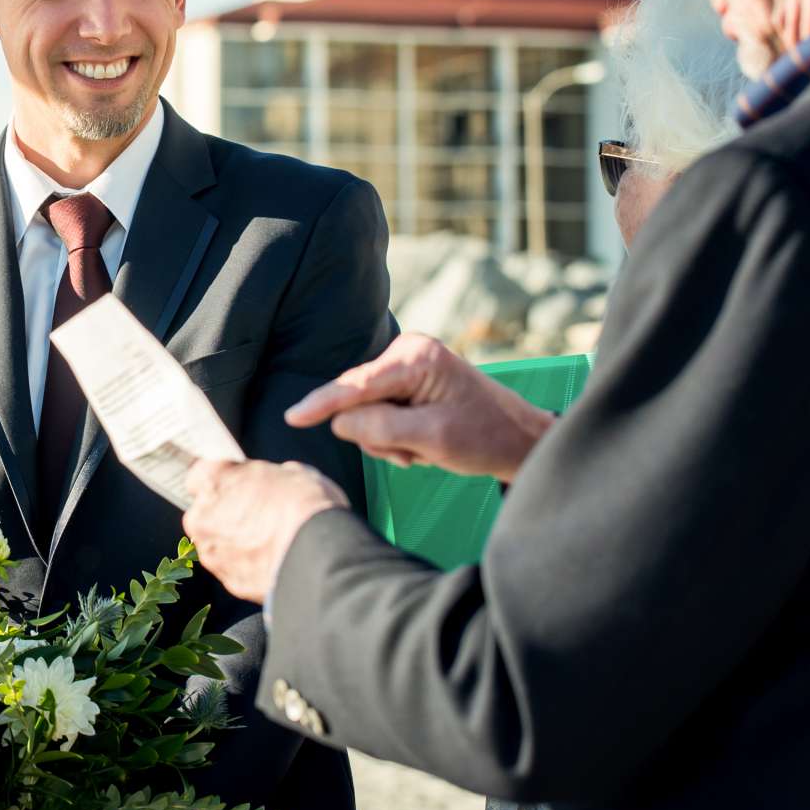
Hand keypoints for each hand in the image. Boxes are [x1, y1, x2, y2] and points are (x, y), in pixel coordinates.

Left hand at [181, 458, 346, 603]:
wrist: (322, 557)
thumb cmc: (306, 505)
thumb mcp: (290, 472)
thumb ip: (263, 478)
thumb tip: (268, 485)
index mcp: (213, 482)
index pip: (200, 474)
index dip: (222, 479)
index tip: (237, 482)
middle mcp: (202, 518)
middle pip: (205, 512)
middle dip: (226, 512)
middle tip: (259, 513)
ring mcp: (213, 554)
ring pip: (218, 543)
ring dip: (235, 541)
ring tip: (271, 540)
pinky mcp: (230, 582)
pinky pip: (235, 569)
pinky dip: (249, 565)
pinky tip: (275, 560)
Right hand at [284, 331, 552, 481]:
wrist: (518, 440)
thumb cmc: (484, 438)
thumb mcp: (432, 439)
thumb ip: (381, 429)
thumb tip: (338, 422)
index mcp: (416, 358)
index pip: (356, 385)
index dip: (322, 403)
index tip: (291, 417)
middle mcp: (407, 353)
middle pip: (358, 400)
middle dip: (377, 434)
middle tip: (411, 456)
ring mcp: (406, 366)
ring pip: (365, 413)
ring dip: (387, 440)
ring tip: (420, 451)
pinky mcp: (407, 381)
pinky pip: (378, 414)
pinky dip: (393, 436)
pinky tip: (420, 444)